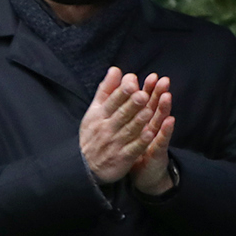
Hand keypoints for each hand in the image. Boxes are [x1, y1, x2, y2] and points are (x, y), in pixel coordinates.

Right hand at [80, 69, 168, 183]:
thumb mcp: (95, 111)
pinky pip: (133, 148)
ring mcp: (114, 143)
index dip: (122, 92)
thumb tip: (116, 70)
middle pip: (121, 114)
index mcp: (99, 115)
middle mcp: (106, 128)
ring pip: (129, 130)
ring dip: (139, 120)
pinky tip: (150, 134)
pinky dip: (141, 141)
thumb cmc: (94, 133)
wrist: (85, 165)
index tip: (132, 81)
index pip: (111, 101)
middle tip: (142, 94)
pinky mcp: (122, 157)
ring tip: (149, 110)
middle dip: (131, 104)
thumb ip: (106, 90)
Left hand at [131, 79, 177, 195]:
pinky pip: (162, 140)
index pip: (145, 102)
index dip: (147, 89)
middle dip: (158, 94)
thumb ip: (126, 113)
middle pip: (154, 108)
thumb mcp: (128, 130)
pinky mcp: (158, 151)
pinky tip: (170, 121)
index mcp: (141, 121)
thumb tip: (123, 95)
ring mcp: (156, 139)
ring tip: (167, 95)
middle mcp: (151, 127)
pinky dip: (166, 130)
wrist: (142, 175)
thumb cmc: (135, 149)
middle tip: (162, 80)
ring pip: (160, 121)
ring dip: (164, 108)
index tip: (149, 76)